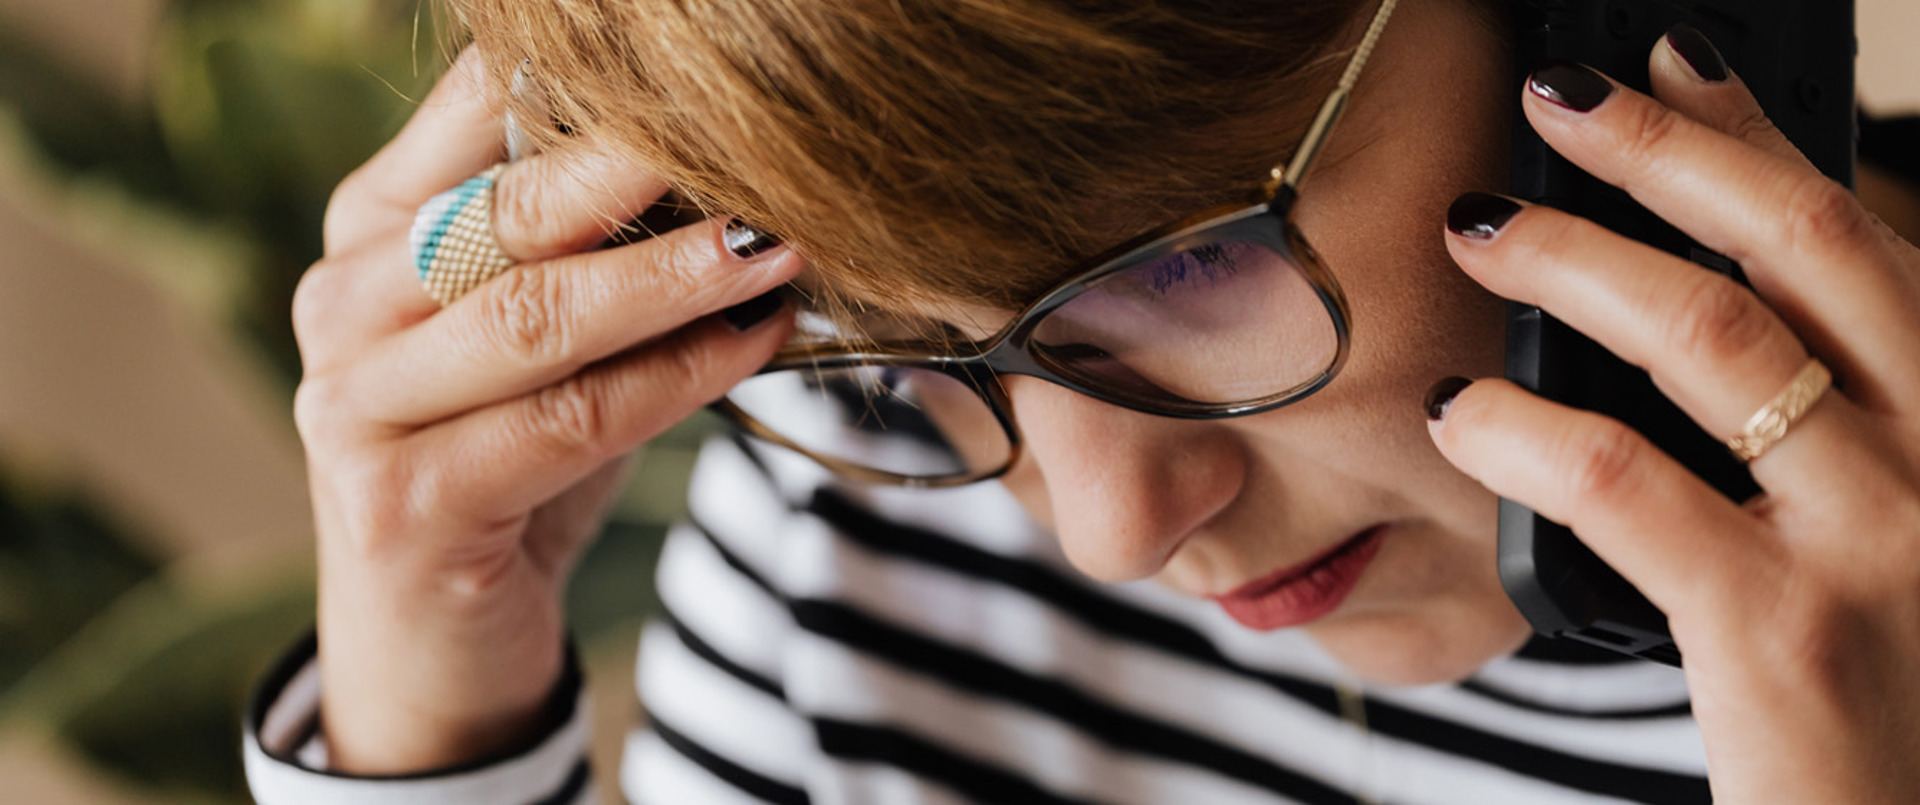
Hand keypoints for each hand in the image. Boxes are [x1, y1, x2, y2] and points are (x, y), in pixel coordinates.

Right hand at [292, 50, 799, 772]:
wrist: (433, 641)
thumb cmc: (505, 462)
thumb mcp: (540, 338)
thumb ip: (592, 250)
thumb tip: (729, 165)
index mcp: (370, 230)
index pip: (469, 114)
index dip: (582, 82)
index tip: (693, 66)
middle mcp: (343, 303)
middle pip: (506, 213)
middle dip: (638, 170)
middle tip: (754, 143)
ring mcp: (356, 406)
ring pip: (536, 317)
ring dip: (671, 278)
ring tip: (771, 245)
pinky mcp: (402, 503)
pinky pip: (565, 421)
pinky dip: (673, 379)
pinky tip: (750, 344)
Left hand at [1430, 35, 1919, 803]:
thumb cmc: (1883, 698)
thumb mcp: (1880, 531)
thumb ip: (1815, 421)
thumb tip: (1680, 300)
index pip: (1858, 237)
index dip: (1757, 135)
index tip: (1670, 64)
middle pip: (1801, 246)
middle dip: (1665, 153)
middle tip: (1553, 104)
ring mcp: (1882, 542)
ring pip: (1710, 338)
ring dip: (1576, 262)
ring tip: (1480, 230)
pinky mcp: (1787, 633)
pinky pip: (1625, 482)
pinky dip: (1524, 427)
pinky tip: (1464, 413)